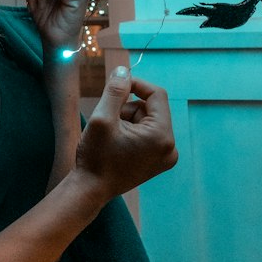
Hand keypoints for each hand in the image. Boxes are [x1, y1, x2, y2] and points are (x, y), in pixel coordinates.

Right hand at [75, 66, 177, 198]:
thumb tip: (123, 70)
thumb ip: (115, 91)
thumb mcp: (103, 118)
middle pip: (152, 108)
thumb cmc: (95, 157)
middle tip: (108, 119)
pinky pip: (148, 134)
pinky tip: (117, 144)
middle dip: (128, 107)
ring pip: (148, 120)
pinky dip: (132, 131)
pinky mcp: (158, 162)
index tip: (116, 83)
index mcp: (162, 136)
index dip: (136, 84)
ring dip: (128, 119)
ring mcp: (165, 157)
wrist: (91, 190)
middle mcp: (170, 147)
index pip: (157, 95)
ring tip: (111, 135)